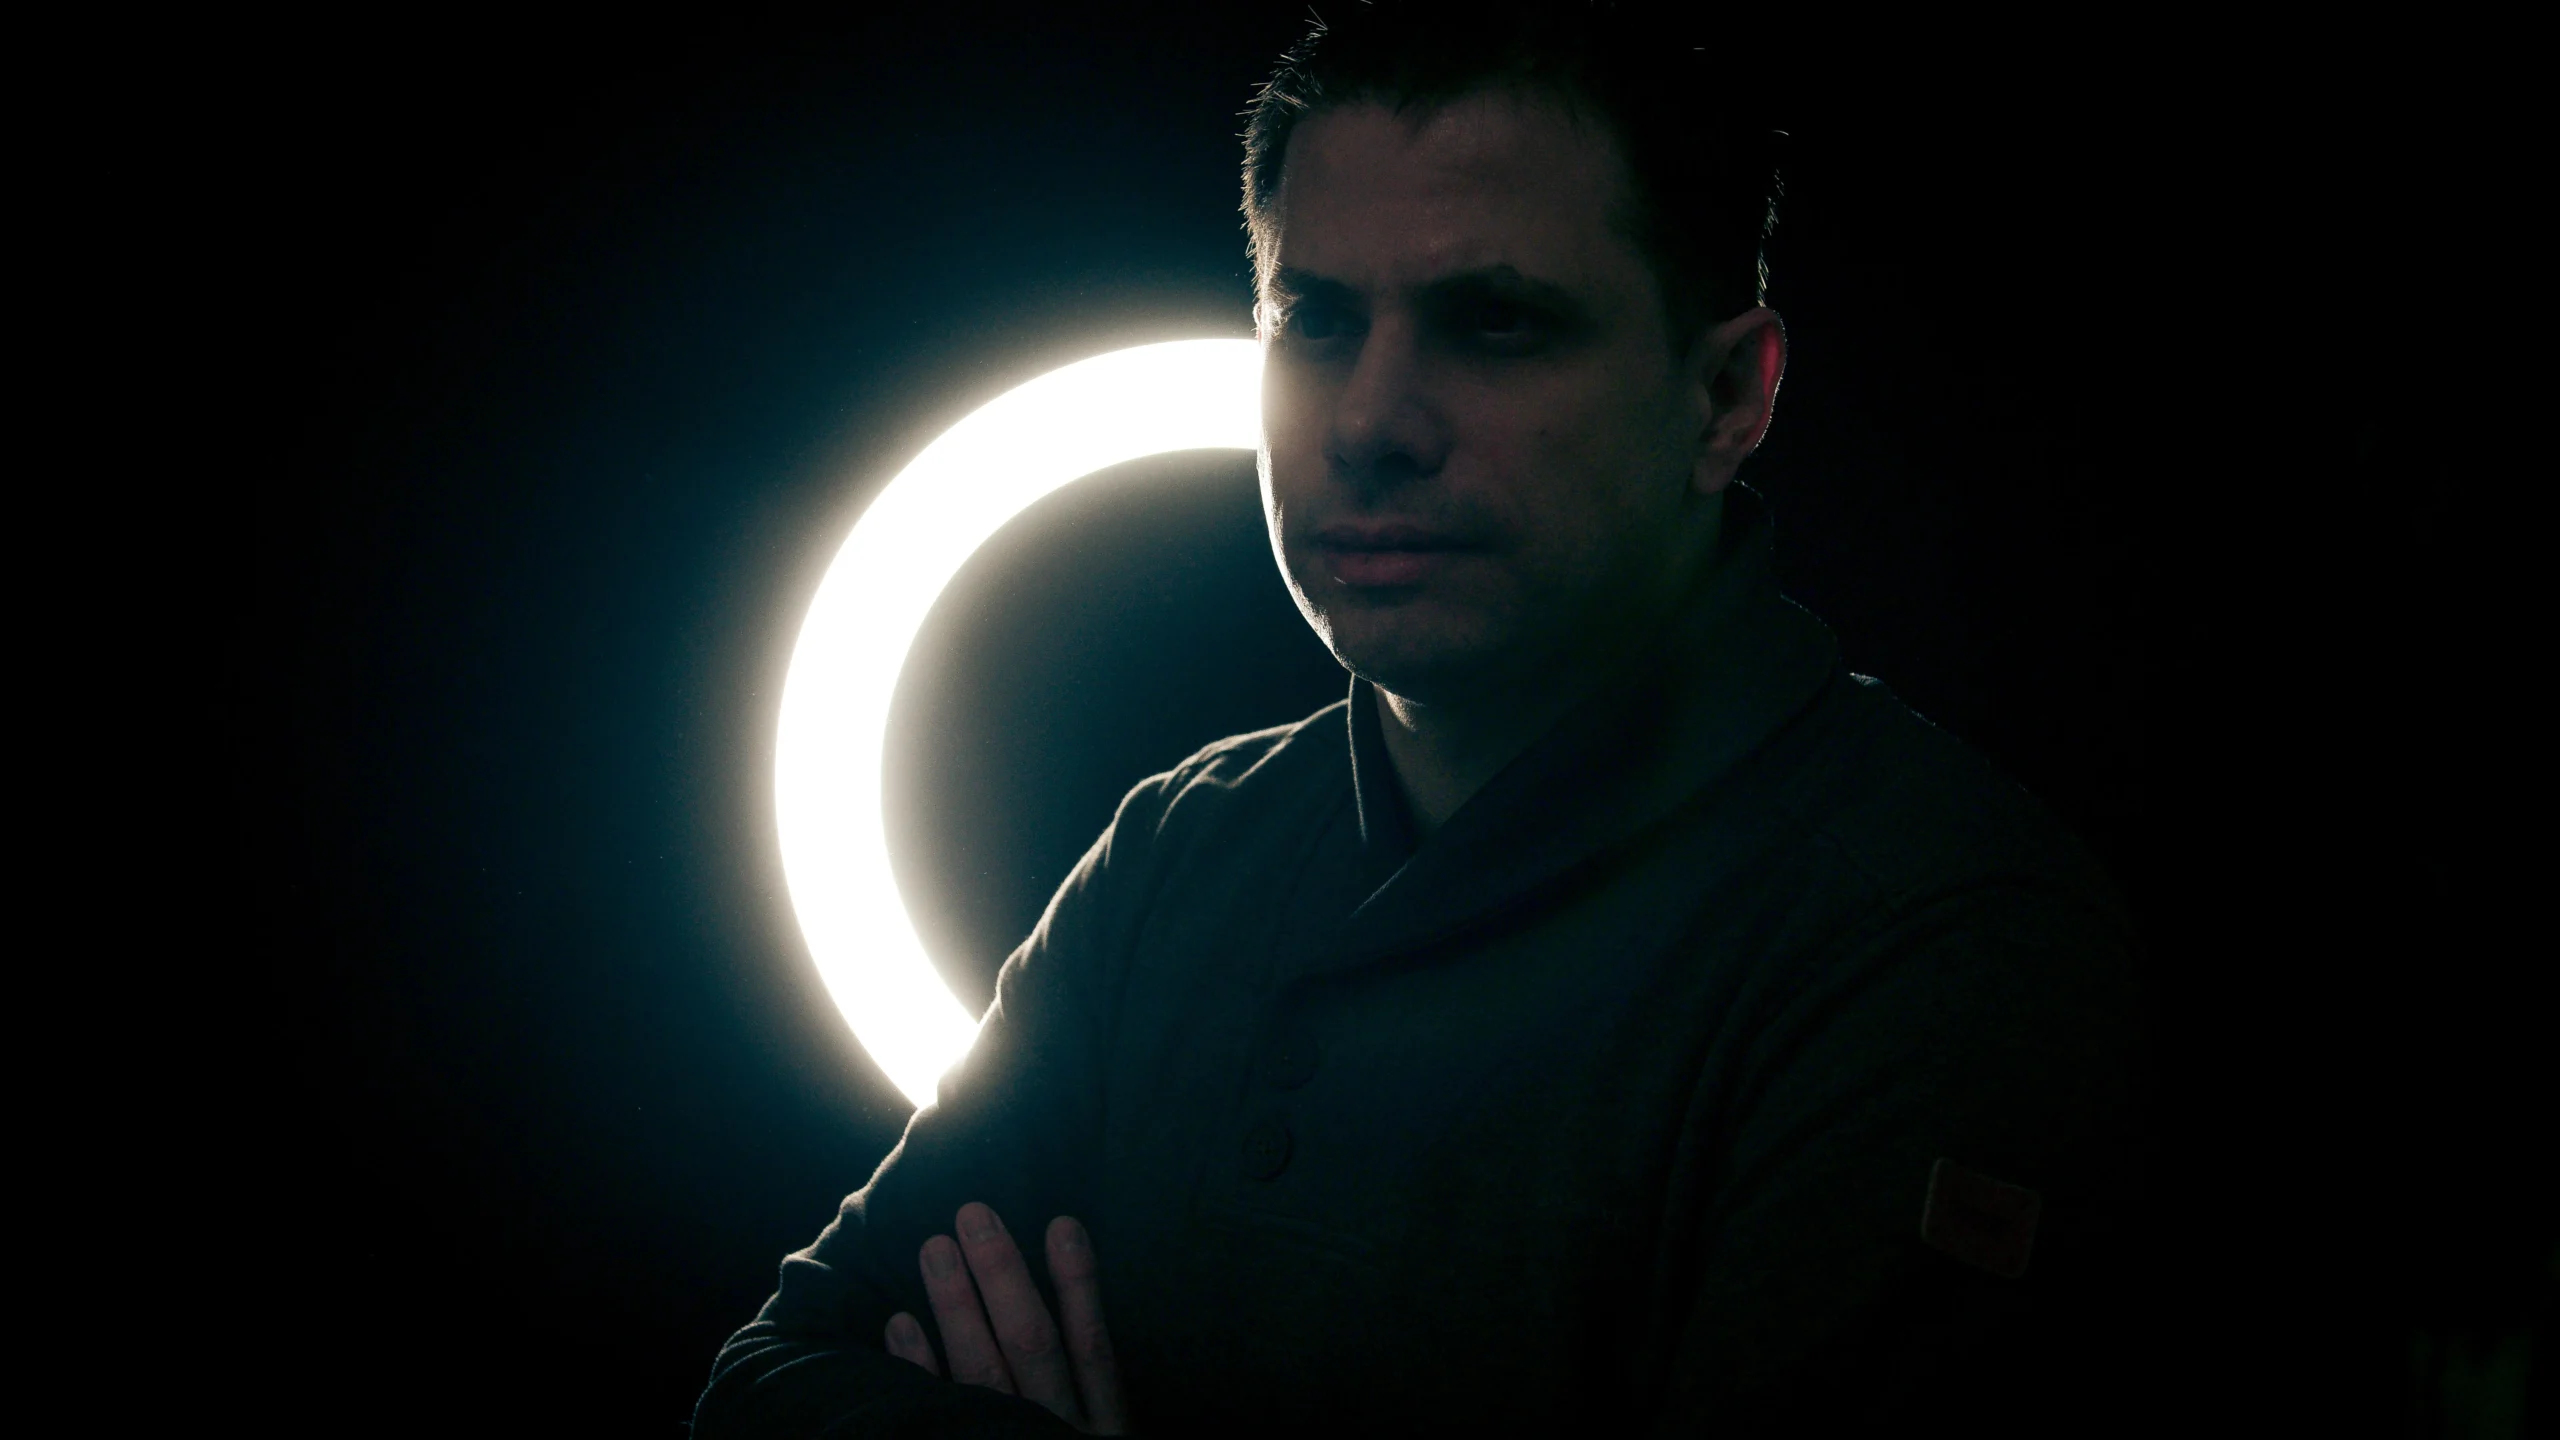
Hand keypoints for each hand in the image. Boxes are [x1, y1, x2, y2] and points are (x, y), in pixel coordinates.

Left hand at [885, 1202, 1127, 1434]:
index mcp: (1103, 1420)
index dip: (1078, 1283)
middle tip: (973, 1215)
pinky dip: (920, 1367)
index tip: (1061, 1224)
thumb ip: (1097, 1385)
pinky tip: (900, 1323)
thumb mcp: (1115, 1434)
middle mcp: (1058, 1427)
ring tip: (935, 1248)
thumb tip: (1075, 1280)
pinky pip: (941, 1408)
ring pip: (985, 1371)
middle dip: (1003, 1275)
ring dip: (957, 1307)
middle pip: (1031, 1343)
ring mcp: (1015, 1439)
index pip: (1091, 1344)